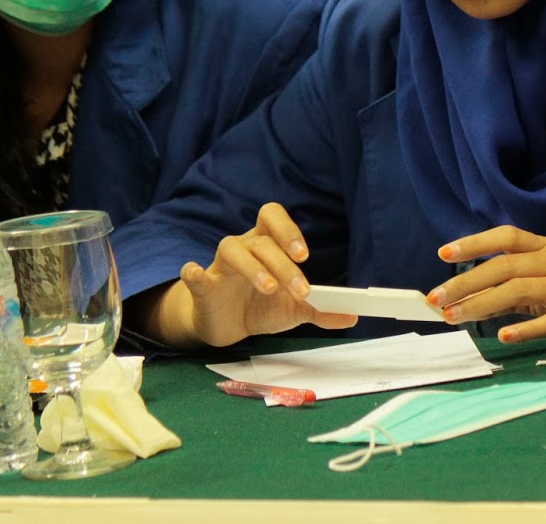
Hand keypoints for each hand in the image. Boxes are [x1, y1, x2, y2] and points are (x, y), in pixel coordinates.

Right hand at [175, 202, 357, 347]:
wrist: (227, 327)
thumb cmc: (260, 307)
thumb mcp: (293, 310)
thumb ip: (320, 310)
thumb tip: (352, 316)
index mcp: (265, 246)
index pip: (273, 218)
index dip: (288, 230)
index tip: (304, 256)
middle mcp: (243, 248)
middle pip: (261, 241)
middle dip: (283, 263)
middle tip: (300, 287)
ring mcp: (220, 266)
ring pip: (232, 248)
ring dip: (253, 267)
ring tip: (270, 289)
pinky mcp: (202, 287)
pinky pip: (193, 274)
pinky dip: (194, 273)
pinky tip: (196, 274)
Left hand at [427, 226, 545, 344]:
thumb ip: (516, 285)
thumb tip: (470, 300)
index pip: (506, 237)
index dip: (474, 243)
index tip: (443, 254)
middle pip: (504, 266)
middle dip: (466, 282)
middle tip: (436, 299)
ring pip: (519, 289)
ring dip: (483, 304)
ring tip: (456, 317)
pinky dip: (525, 328)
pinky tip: (503, 336)